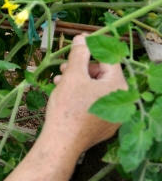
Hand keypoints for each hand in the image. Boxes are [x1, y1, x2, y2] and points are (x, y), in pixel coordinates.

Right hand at [43, 35, 126, 153]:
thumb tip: (82, 38)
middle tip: (63, 67)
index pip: (108, 60)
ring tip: (59, 81)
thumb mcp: (73, 75)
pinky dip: (81, 97)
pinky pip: (95, 104)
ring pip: (96, 90)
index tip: (77, 44)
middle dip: (81, 69)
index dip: (91, 49)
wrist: (62, 142)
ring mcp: (114, 116)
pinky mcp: (104, 126)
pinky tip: (65, 96)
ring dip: (78, 82)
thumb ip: (79, 54)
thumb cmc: (68, 107)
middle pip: (102, 75)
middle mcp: (123, 101)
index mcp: (119, 86)